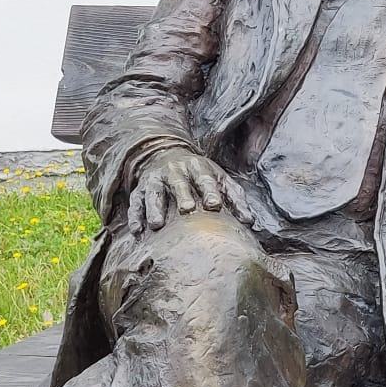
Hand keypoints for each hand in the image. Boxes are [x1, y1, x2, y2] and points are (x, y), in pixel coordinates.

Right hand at [125, 148, 252, 235]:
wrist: (166, 155)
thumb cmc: (200, 175)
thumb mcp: (219, 179)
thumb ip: (235, 199)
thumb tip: (250, 222)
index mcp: (198, 168)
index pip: (205, 178)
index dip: (209, 191)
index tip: (214, 205)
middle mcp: (174, 172)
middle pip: (178, 184)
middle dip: (182, 195)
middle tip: (186, 210)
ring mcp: (155, 180)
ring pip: (153, 193)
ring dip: (153, 208)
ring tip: (156, 225)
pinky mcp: (139, 190)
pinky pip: (135, 203)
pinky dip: (135, 217)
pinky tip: (136, 231)